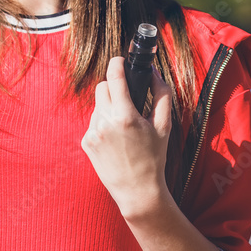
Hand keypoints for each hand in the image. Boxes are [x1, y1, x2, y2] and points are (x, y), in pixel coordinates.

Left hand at [82, 56, 173, 219]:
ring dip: (109, 109)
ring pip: (98, 106)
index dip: (117, 63)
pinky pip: (93, 123)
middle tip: (127, 100)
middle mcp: (105, 122)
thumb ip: (161, 94)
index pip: (114, 77)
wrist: (137, 191)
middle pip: (102, 87)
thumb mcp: (164, 126)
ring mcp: (92, 132)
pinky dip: (103, 125)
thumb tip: (153, 72)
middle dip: (114, 88)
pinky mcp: (86, 142)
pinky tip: (115, 141)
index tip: (120, 60)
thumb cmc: (154, 158)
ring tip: (124, 129)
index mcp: (125, 116)